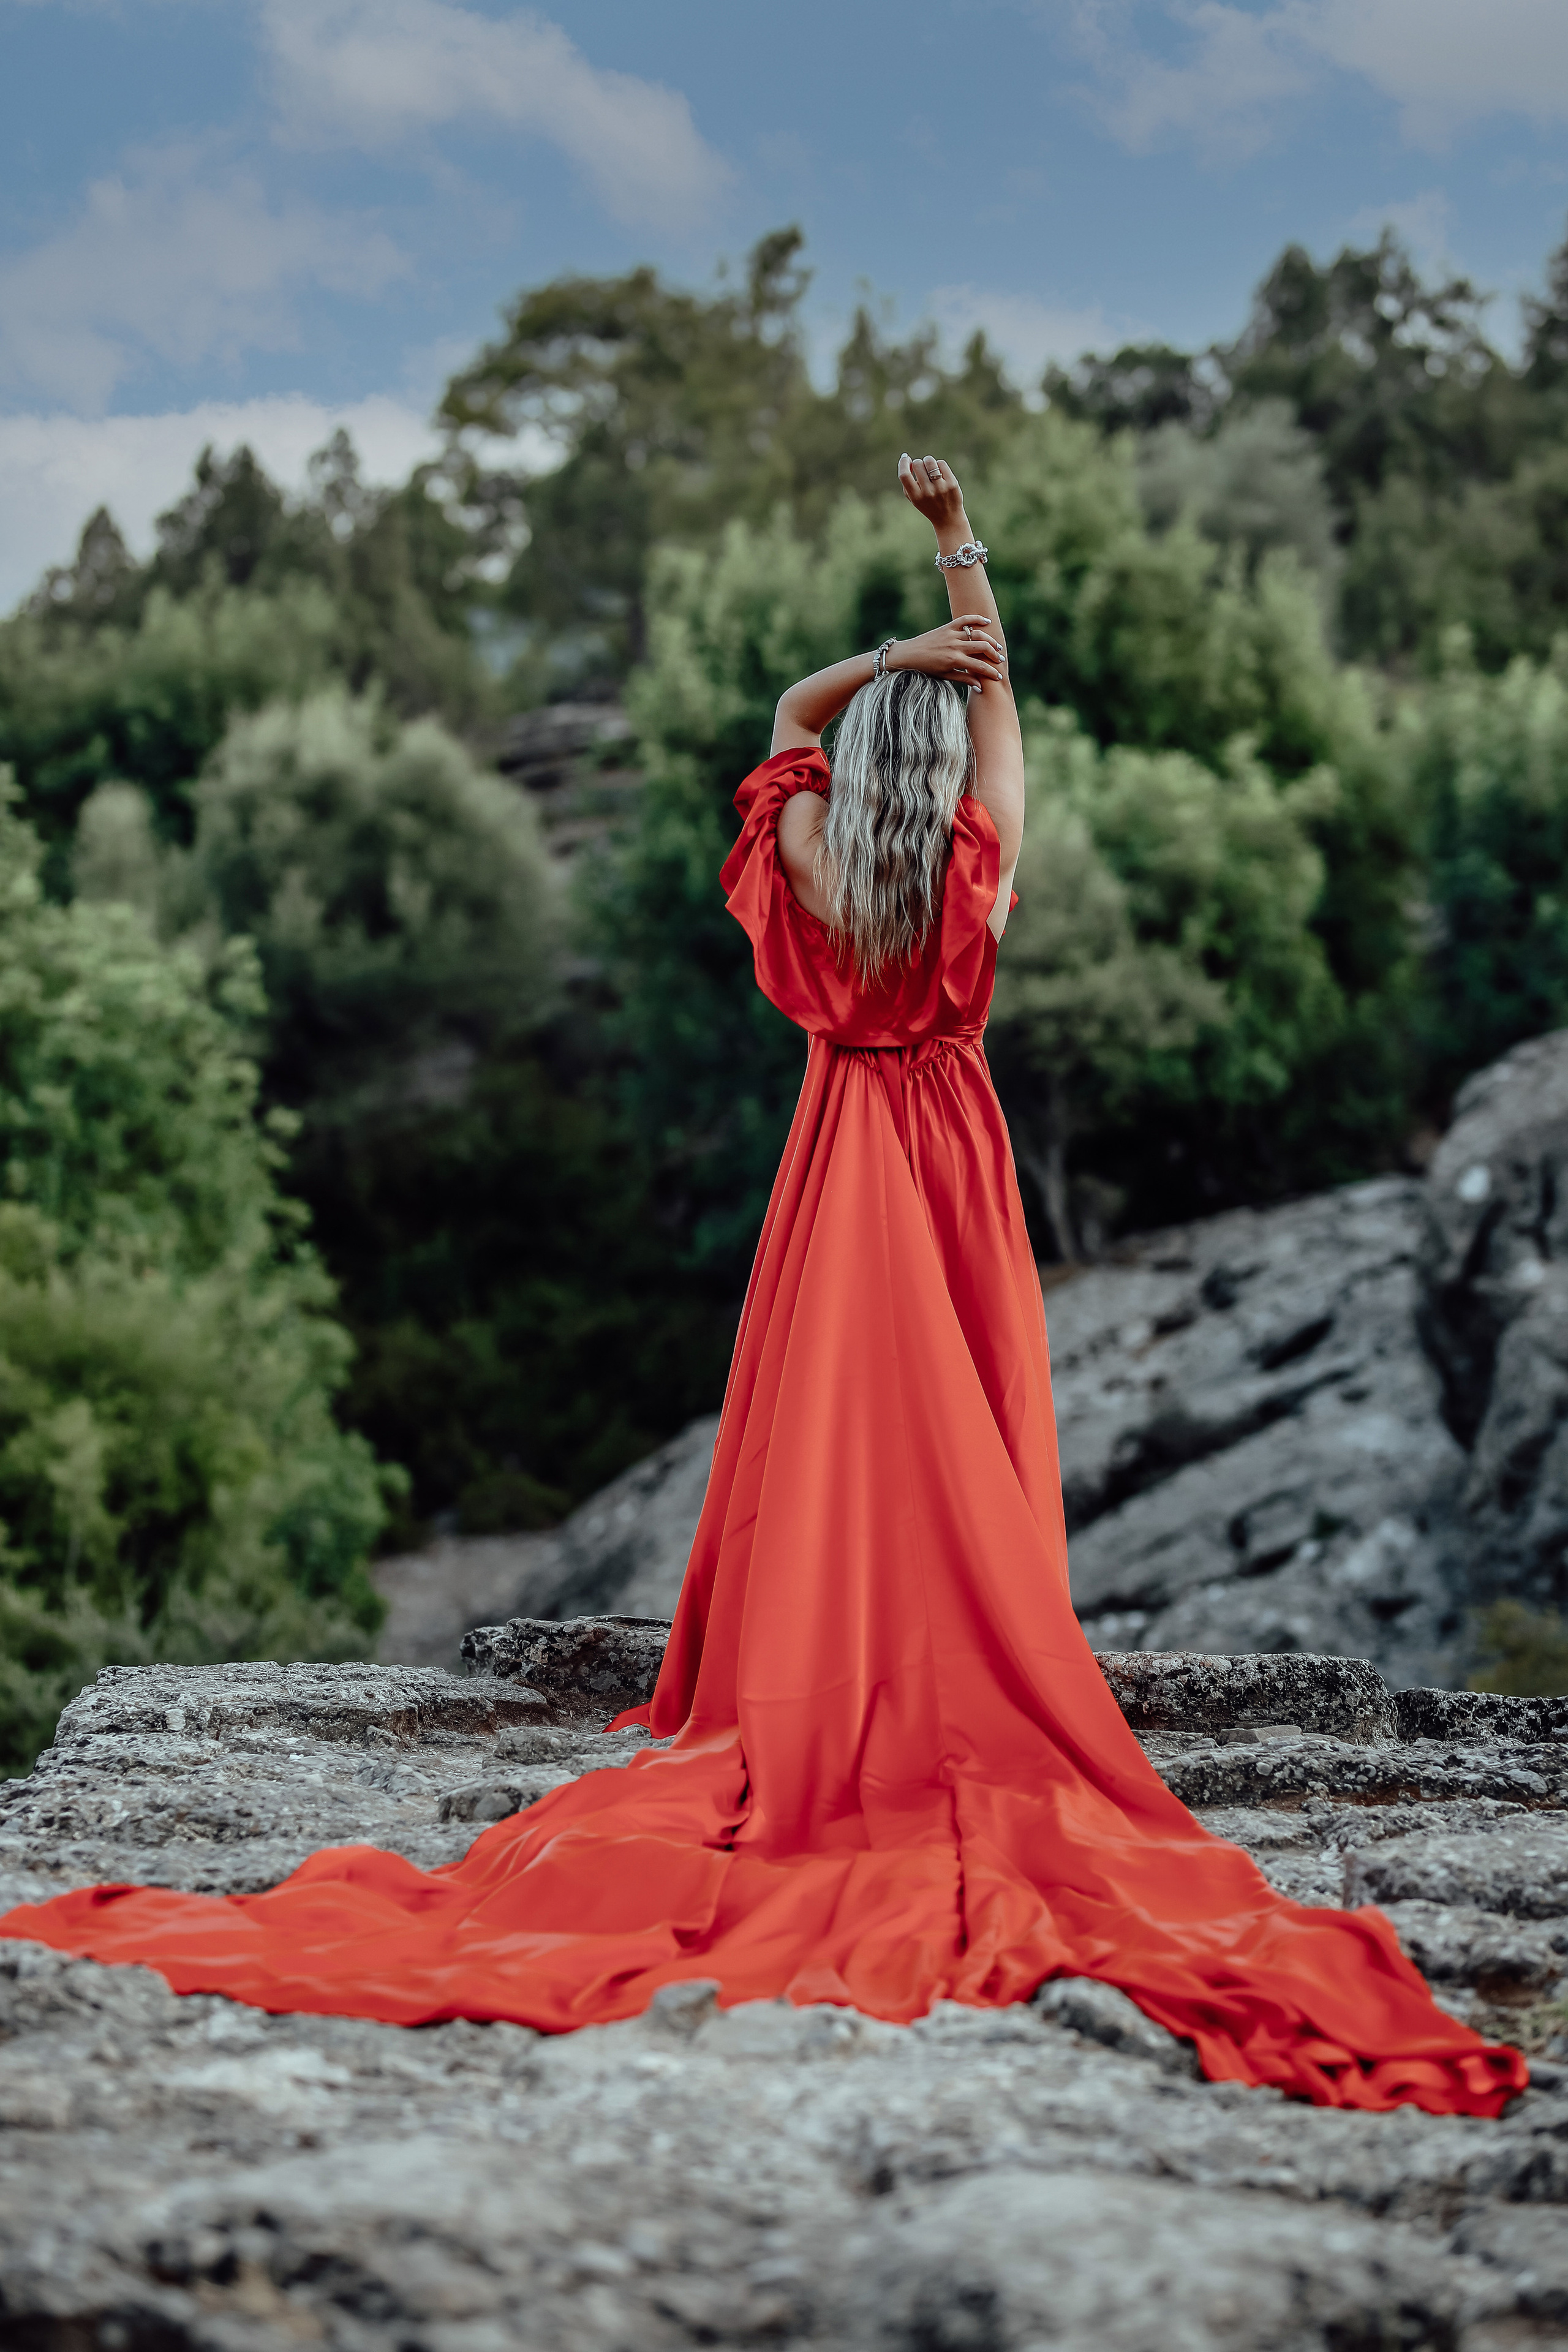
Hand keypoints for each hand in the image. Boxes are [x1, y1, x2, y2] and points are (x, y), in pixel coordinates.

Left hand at [886, 616, 1004, 689]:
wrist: (908, 655)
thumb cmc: (926, 669)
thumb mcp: (945, 676)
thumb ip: (964, 679)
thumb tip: (980, 688)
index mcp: (955, 661)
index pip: (979, 667)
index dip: (992, 672)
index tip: (999, 677)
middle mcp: (955, 646)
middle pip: (982, 648)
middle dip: (994, 655)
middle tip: (1000, 660)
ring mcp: (951, 635)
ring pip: (977, 634)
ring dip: (990, 640)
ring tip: (997, 646)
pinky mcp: (947, 627)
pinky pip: (965, 619)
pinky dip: (977, 618)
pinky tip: (987, 622)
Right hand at [898, 451, 966, 530]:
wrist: (948, 518)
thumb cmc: (927, 504)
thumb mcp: (914, 498)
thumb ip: (907, 482)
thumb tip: (906, 460)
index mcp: (916, 497)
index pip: (904, 475)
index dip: (903, 463)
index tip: (905, 458)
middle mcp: (928, 492)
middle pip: (918, 464)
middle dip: (918, 463)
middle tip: (921, 469)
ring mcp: (941, 488)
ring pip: (929, 461)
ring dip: (928, 461)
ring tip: (930, 468)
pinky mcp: (952, 483)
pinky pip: (941, 463)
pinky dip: (938, 465)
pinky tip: (940, 473)